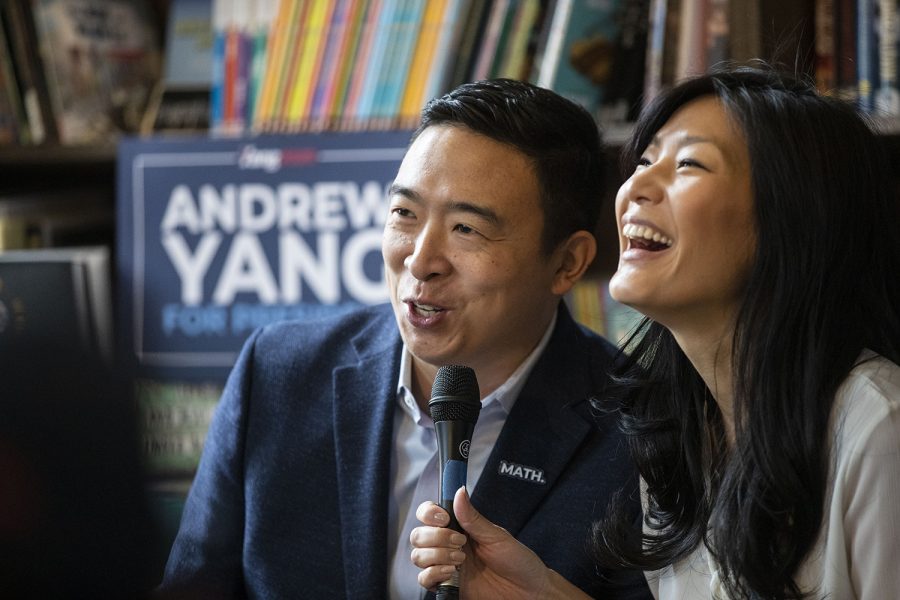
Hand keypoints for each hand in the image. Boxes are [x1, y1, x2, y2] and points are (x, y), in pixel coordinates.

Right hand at [409, 486, 590, 598]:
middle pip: (418, 535)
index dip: (429, 513)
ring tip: (461, 559)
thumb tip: (459, 491)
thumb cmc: (518, 561)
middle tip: (461, 542)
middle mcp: (447, 545)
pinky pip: (423, 580)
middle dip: (435, 536)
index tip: (443, 517)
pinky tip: (452, 572)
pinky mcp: (446, 586)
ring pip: (417, 556)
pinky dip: (433, 573)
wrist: (528, 592)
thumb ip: (474, 518)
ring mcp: (445, 566)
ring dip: (436, 555)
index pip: (429, 514)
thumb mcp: (497, 536)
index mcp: (459, 528)